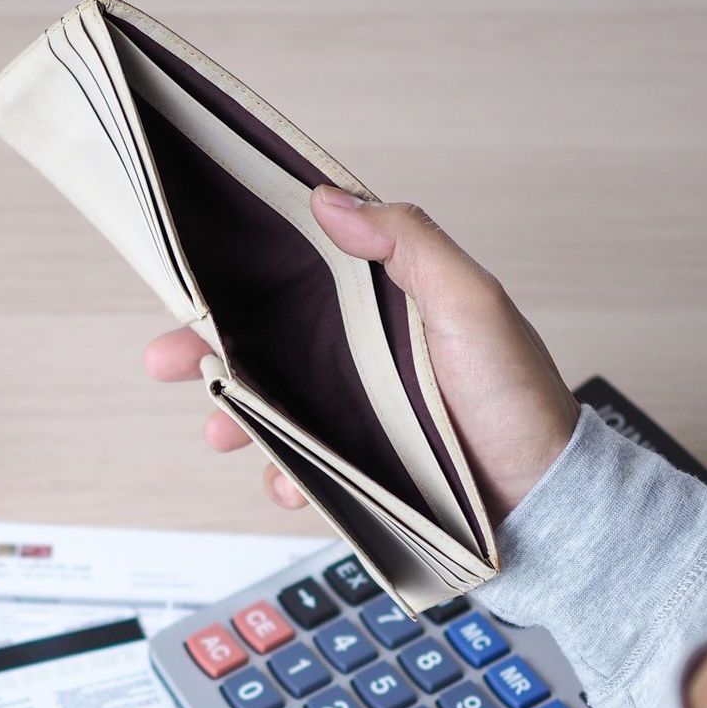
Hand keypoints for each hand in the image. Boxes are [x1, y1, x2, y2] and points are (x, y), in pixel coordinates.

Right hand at [142, 186, 577, 523]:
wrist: (545, 508)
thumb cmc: (519, 401)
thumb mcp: (473, 304)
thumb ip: (409, 243)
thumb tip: (330, 199)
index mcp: (388, 304)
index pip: (301, 275)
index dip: (240, 276)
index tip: (189, 283)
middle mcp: (367, 357)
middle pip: (267, 345)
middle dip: (206, 353)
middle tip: (161, 360)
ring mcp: (361, 417)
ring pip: (273, 411)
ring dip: (237, 420)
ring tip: (222, 435)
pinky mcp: (363, 474)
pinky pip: (303, 472)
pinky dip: (285, 479)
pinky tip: (290, 486)